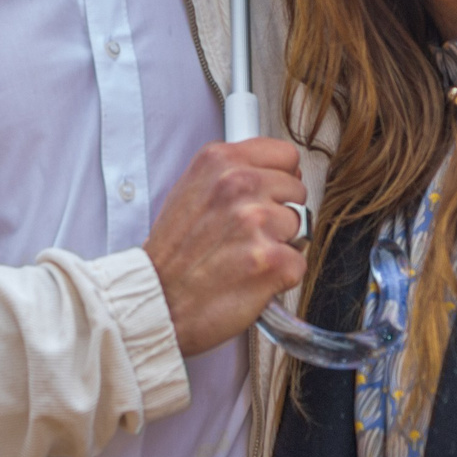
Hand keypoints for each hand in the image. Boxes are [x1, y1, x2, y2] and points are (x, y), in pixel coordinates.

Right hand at [143, 138, 307, 355]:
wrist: (156, 301)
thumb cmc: (172, 254)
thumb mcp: (189, 190)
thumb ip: (231, 173)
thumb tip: (274, 172)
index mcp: (219, 161)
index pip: (286, 155)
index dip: (280, 180)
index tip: (268, 196)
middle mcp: (239, 184)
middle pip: (297, 191)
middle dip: (279, 214)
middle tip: (247, 235)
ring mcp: (257, 222)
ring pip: (300, 226)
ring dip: (280, 245)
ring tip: (244, 257)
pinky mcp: (272, 261)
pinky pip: (299, 262)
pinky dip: (280, 276)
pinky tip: (251, 278)